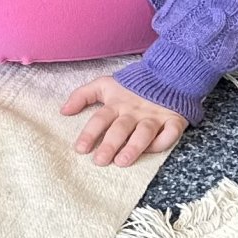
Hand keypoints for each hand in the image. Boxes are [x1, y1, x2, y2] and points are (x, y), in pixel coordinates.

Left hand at [62, 76, 186, 166]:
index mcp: (117, 103)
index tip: (80, 149)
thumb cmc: (131, 86)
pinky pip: (170, 132)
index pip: (100, 118)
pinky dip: (163, 141)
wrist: (166, 74)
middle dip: (109, 144)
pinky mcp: (174, 119)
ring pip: (144, 132)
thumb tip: (63, 111)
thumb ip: (82, 96)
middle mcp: (134, 111)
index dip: (89, 133)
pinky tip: (153, 151)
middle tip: (99, 161)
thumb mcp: (104, 85)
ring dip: (133, 147)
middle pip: (120, 128)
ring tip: (122, 162)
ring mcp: (155, 115)